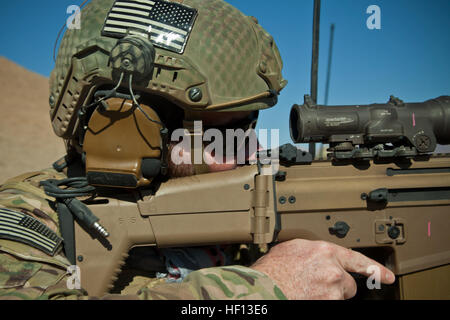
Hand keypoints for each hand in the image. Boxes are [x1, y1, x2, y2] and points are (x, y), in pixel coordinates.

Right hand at [250, 239, 394, 299]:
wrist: (263, 290)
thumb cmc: (271, 271)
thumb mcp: (291, 248)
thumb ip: (311, 250)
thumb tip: (316, 255)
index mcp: (324, 251)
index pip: (357, 259)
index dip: (375, 268)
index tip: (388, 276)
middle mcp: (333, 270)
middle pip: (347, 283)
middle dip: (336, 287)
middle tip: (316, 286)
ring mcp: (332, 291)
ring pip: (338, 297)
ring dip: (327, 296)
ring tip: (305, 291)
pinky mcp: (329, 303)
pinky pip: (330, 303)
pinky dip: (320, 301)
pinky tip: (305, 296)